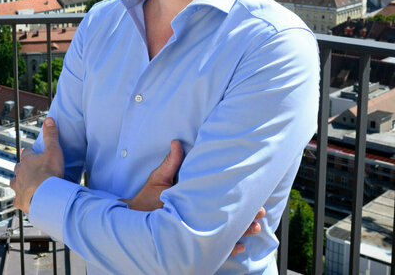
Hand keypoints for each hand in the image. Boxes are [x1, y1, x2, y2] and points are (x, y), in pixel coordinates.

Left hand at [11, 117, 64, 213]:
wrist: (46, 196)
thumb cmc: (50, 174)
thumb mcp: (53, 151)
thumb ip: (51, 136)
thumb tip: (49, 120)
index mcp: (27, 160)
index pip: (27, 153)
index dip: (30, 153)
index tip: (33, 153)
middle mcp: (20, 173)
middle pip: (18, 167)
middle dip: (23, 167)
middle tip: (31, 169)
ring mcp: (18, 187)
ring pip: (15, 182)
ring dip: (19, 182)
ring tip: (26, 183)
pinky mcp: (20, 200)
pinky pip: (18, 199)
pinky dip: (21, 199)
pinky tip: (25, 200)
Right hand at [121, 140, 265, 254]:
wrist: (133, 226)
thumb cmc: (145, 202)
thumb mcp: (157, 181)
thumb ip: (170, 163)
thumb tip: (177, 143)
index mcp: (187, 204)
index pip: (217, 203)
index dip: (237, 201)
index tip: (252, 199)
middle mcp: (192, 224)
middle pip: (225, 222)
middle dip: (244, 218)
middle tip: (260, 215)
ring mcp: (192, 237)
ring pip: (223, 238)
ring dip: (240, 234)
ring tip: (256, 230)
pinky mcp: (189, 245)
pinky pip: (213, 251)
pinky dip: (228, 250)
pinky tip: (240, 248)